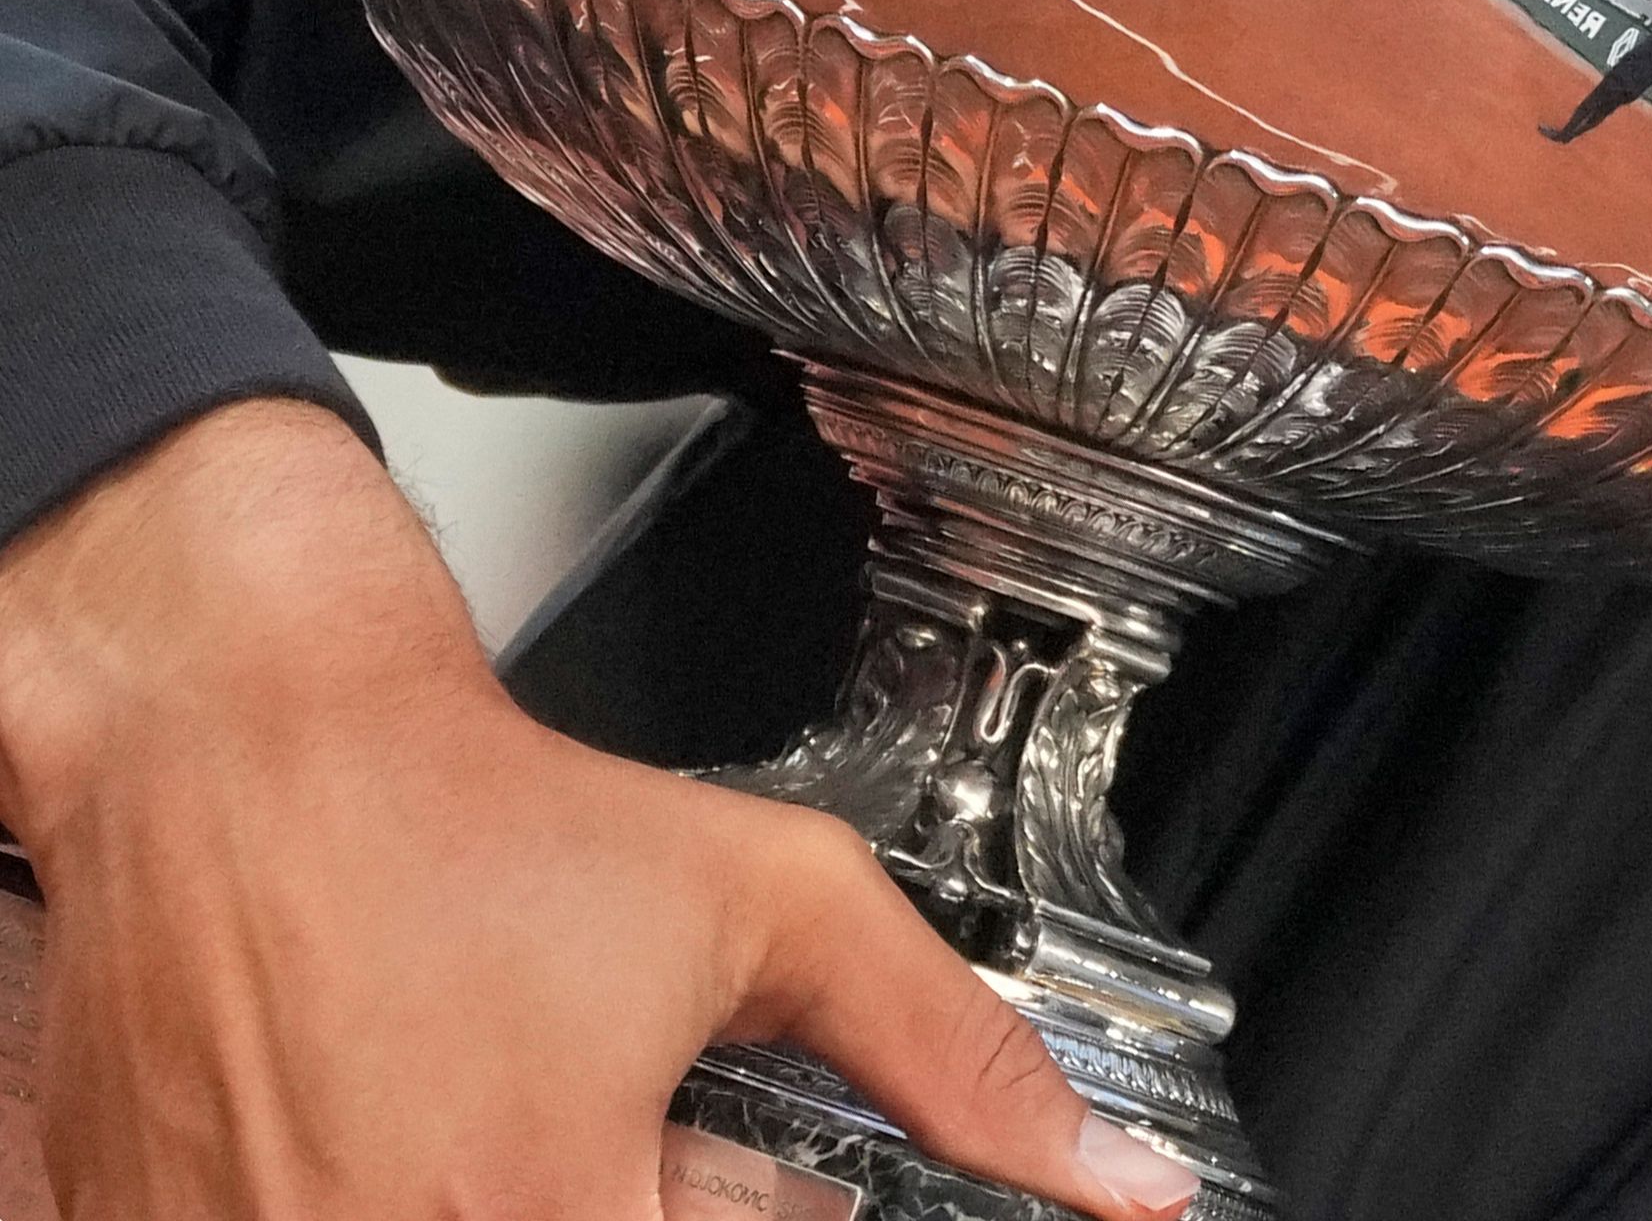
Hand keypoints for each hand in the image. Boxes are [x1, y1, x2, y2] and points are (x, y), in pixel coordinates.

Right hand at [0, 398, 1197, 1219]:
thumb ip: (956, 1056)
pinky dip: (411, 1197)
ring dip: (541, 1195)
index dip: (752, 1211)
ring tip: (521, 1108)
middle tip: (629, 1129)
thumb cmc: (478, 822)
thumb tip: (1125, 1182)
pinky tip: (428, 1125)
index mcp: (543, 1217)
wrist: (248, 754)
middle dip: (659, 1202)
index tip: (746, 1174)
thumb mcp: (777, 908)